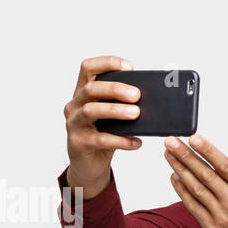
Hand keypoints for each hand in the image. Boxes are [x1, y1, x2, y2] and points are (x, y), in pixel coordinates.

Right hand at [63, 55, 141, 198]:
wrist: (90, 165)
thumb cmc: (103, 135)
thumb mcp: (113, 117)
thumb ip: (124, 105)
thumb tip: (154, 98)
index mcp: (83, 93)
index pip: (88, 68)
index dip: (107, 63)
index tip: (129, 67)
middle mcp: (74, 105)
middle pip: (91, 89)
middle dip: (115, 89)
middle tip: (137, 95)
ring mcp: (74, 124)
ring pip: (91, 111)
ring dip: (115, 110)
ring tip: (136, 113)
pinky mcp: (78, 143)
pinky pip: (100, 140)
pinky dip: (120, 140)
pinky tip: (136, 142)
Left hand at [163, 134, 227, 227]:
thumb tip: (211, 163)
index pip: (224, 166)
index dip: (208, 150)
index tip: (193, 137)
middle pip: (206, 175)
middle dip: (186, 156)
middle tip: (171, 142)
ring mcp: (222, 217)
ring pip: (196, 189)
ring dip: (180, 170)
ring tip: (169, 155)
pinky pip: (193, 206)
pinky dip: (182, 191)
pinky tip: (175, 177)